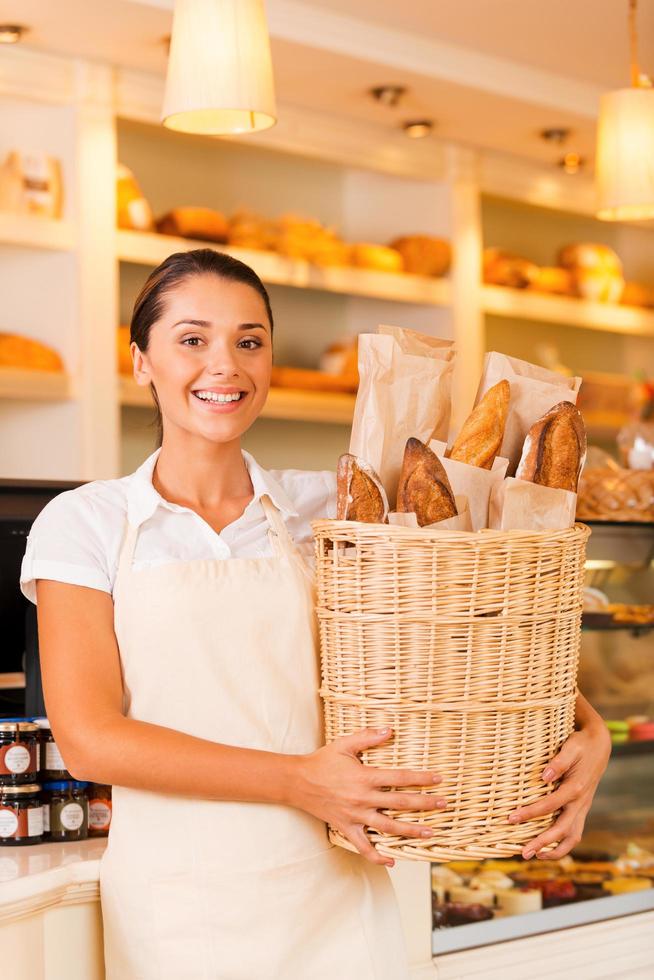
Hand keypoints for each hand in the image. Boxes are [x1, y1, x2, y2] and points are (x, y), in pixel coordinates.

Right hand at [292, 727, 444, 866]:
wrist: (297, 781)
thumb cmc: (322, 761)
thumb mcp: (344, 744)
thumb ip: (367, 737)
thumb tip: (389, 729)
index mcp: (365, 777)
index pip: (400, 778)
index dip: (421, 778)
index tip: (438, 779)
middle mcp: (363, 798)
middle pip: (400, 804)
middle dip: (425, 804)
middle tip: (443, 805)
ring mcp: (355, 816)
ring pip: (388, 828)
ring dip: (411, 831)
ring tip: (430, 833)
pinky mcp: (346, 828)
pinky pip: (363, 847)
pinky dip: (378, 857)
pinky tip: (392, 861)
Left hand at [508, 718, 610, 860]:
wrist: (599, 747)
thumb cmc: (581, 745)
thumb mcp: (571, 747)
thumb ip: (559, 762)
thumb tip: (544, 776)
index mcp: (576, 788)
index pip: (549, 805)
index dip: (530, 813)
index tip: (511, 818)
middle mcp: (580, 803)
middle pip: (562, 830)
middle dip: (542, 842)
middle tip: (523, 853)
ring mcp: (582, 808)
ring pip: (573, 837)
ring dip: (555, 850)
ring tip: (535, 856)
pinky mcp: (580, 810)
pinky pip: (574, 833)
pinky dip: (562, 844)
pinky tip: (546, 848)